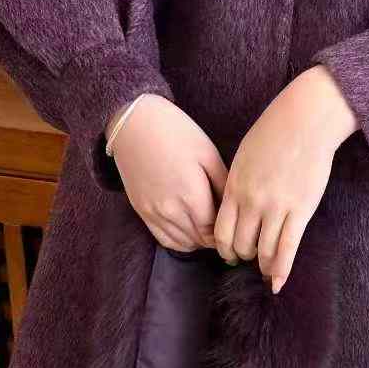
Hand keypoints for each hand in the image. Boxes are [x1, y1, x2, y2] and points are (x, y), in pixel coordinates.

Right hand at [110, 94, 227, 251]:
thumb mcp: (209, 154)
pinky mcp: (141, 211)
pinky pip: (163, 239)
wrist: (134, 123)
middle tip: (227, 228)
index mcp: (191, 196)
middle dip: (215, 238)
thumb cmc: (176, 133)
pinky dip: (180, 241)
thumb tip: (235, 207)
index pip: (214, 231)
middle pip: (199, 240)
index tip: (235, 225)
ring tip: (209, 228)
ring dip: (198, 241)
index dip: (227, 232)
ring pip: (182, 244)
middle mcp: (171, 210)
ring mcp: (153, 213)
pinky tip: (190, 230)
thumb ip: (224, 185)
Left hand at [214, 65, 357, 288]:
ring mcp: (276, 207)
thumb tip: (234, 203)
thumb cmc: (275, 132)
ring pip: (263, 250)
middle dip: (243, 256)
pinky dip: (282, 269)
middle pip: (240, 243)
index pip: (220, 230)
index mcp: (234, 186)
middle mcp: (251, 201)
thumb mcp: (244, 156)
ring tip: (266, 269)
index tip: (229, 252)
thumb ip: (237, 182)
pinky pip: (287, 248)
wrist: (305, 120)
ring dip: (263, 264)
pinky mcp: (300, 210)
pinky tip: (278, 284)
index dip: (223, 248)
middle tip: (249, 259)